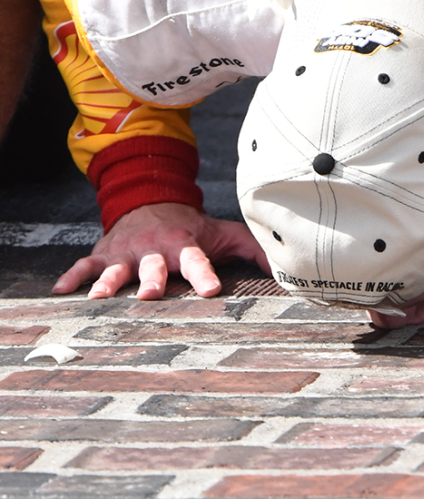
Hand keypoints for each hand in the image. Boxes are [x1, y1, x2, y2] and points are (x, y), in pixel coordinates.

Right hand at [53, 203, 270, 299]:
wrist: (152, 200)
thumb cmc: (194, 227)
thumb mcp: (225, 234)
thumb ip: (254, 249)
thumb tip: (287, 268)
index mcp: (186, 246)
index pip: (198, 262)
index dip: (204, 275)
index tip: (211, 290)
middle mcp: (155, 249)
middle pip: (154, 267)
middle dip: (151, 280)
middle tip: (149, 295)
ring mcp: (127, 251)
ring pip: (117, 269)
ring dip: (108, 282)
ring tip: (99, 298)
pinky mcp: (104, 253)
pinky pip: (84, 265)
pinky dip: (72, 277)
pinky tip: (59, 292)